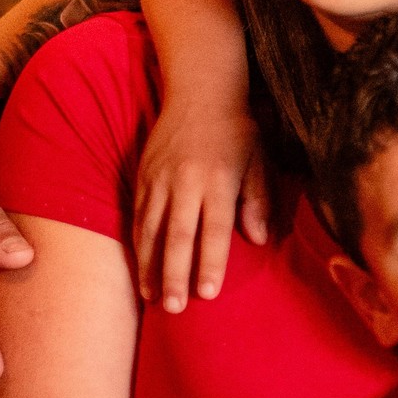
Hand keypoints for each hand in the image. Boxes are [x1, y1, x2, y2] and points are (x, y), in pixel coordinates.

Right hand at [130, 87, 269, 313]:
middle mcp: (186, 181)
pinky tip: (140, 267)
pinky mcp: (143, 175)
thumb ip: (258, 200)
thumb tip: (260, 239)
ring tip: (151, 297)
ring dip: (149, 265)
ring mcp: (160, 179)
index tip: (207, 293)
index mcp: (219, 179)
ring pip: (150, 229)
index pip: (214, 228)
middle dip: (173, 273)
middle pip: (177, 235)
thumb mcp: (258, 159)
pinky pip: (137, 215)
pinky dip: (137, 244)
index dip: (210, 262)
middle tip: (174, 307)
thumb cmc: (237, 129)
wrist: (200, 90)